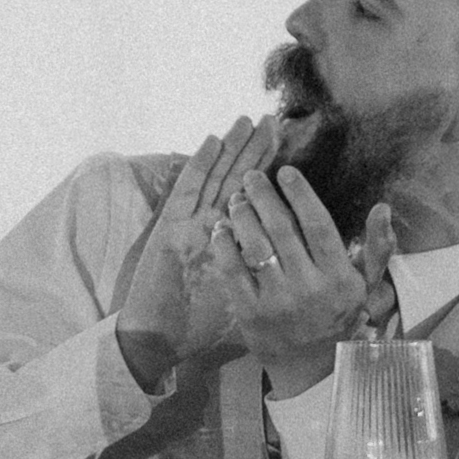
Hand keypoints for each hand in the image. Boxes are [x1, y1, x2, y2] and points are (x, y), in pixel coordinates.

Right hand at [113, 120, 272, 387]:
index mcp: (226, 241)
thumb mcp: (243, 300)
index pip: (251, 199)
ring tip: (246, 120)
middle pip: (233, 180)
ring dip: (230, 149)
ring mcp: (187, 224)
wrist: (157, 338)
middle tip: (271, 120)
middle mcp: (206, 226)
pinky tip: (212, 141)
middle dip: (253, 152)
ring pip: (213, 178)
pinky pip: (187, 191)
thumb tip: (301, 271)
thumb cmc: (199, 326)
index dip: (266, 172)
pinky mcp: (169, 229)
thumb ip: (261, 280)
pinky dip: (199, 165)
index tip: (285, 148)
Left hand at [222, 168, 393, 394]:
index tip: (285, 172)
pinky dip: (224, 244)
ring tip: (236, 198)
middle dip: (262, 196)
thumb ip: (376, 247)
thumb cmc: (340, 318)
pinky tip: (221, 227)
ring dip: (241, 215)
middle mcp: (309, 287)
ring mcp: (278, 301)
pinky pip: (232, 269)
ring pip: (254, 245)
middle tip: (251, 177)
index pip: (317, 225)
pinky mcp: (250, 313)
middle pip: (280, 228)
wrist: (312, 369)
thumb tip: (382, 207)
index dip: (300, 194)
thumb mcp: (366, 286)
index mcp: (339, 277)